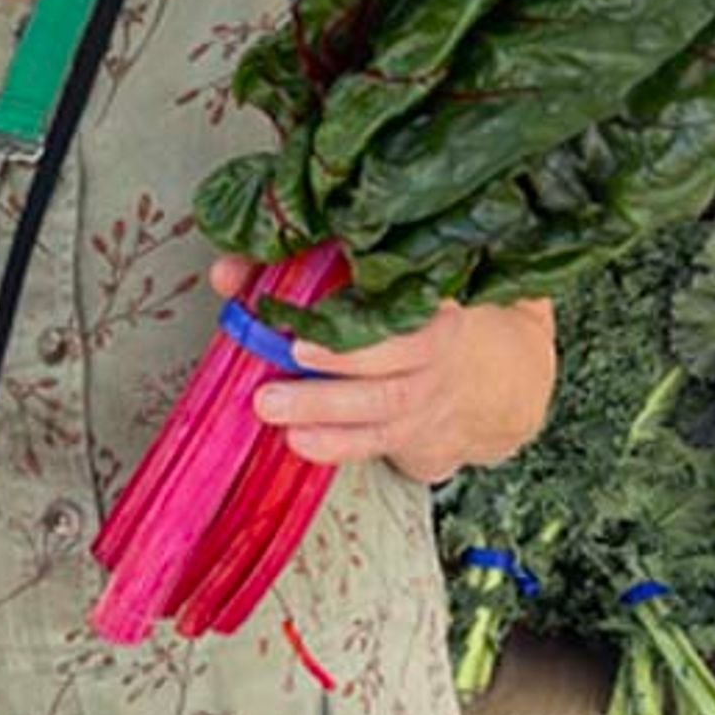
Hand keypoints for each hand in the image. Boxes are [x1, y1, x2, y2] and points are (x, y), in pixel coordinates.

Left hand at [210, 256, 554, 483]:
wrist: (487, 374)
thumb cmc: (408, 313)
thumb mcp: (368, 278)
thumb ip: (292, 268)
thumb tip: (227, 272)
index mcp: (428, 296)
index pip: (403, 300)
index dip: (362, 309)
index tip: (320, 315)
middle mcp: (436, 346)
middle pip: (396, 357)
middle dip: (339, 362)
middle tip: (287, 357)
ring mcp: (429, 393)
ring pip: (385, 404)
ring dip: (327, 408)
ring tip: (275, 406)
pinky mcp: (415, 431)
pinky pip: (378, 442)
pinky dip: (337, 445)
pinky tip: (300, 441)